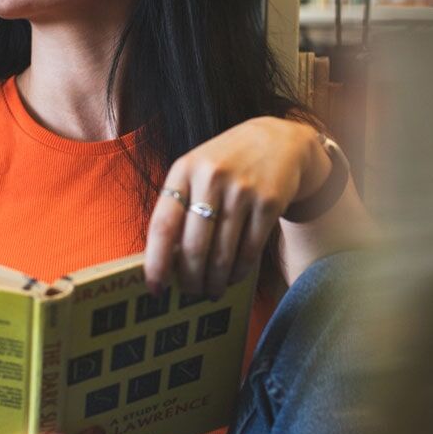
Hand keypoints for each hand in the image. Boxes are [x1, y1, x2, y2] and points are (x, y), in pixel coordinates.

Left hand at [143, 117, 329, 297]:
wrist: (278, 140)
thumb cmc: (226, 165)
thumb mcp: (196, 171)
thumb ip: (180, 206)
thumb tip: (165, 261)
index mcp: (184, 170)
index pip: (163, 224)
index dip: (156, 262)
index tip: (154, 288)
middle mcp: (211, 178)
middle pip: (194, 247)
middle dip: (189, 279)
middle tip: (189, 293)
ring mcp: (242, 190)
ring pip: (222, 254)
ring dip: (214, 282)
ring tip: (210, 291)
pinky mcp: (269, 203)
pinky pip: (249, 251)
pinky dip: (238, 272)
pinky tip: (231, 278)